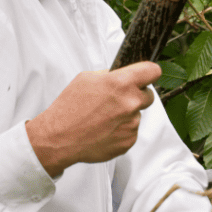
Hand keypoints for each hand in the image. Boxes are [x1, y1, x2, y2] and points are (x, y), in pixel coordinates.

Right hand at [25, 61, 161, 176]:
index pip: (153, 71)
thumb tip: (121, 74)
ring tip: (103, 119)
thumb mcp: (86, 79)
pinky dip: (121, 131)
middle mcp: (131, 102)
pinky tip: (104, 131)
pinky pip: (131, 131)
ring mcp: (132, 123)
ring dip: (126, 115)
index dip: (148, 73)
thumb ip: (109, 75)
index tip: (146, 76)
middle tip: (117, 101)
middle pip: (148, 95)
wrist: (58, 138)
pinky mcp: (129, 140)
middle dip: (136, 96)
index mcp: (122, 83)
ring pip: (137, 114)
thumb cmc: (69, 108)